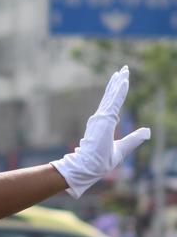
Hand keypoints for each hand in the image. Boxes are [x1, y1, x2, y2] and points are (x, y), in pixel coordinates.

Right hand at [51, 66, 150, 197]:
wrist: (89, 166)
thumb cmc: (101, 161)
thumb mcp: (122, 148)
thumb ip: (134, 139)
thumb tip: (147, 131)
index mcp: (103, 125)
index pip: (111, 105)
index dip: (115, 93)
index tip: (119, 82)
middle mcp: (100, 118)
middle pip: (110, 97)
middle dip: (117, 83)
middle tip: (121, 70)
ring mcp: (101, 117)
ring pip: (112, 96)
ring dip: (119, 82)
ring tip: (123, 71)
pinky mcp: (105, 118)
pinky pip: (114, 101)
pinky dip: (119, 90)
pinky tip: (123, 80)